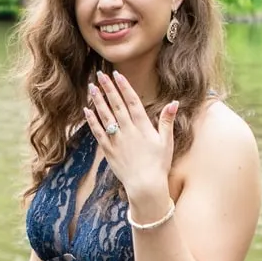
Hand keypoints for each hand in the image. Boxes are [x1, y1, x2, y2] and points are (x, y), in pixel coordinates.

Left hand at [85, 70, 178, 217]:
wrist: (145, 186)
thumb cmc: (158, 164)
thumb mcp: (167, 141)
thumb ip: (167, 121)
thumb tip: (174, 102)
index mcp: (143, 126)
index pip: (132, 101)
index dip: (124, 87)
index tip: (117, 74)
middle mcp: (128, 130)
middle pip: (116, 105)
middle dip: (108, 88)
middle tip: (100, 74)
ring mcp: (117, 140)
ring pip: (105, 116)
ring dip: (98, 100)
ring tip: (91, 87)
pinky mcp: (108, 150)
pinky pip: (98, 132)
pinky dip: (92, 120)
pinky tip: (87, 110)